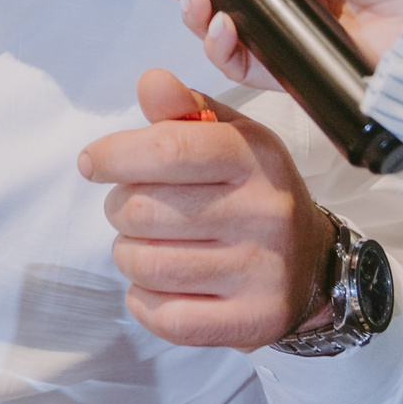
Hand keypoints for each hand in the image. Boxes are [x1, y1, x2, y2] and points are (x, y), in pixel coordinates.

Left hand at [80, 69, 336, 348]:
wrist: (311, 266)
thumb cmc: (251, 193)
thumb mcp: (228, 139)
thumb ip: (182, 110)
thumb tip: (151, 82)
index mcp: (255, 158)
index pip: (167, 148)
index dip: (113, 155)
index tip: (91, 163)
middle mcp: (264, 212)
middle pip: (142, 210)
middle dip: (119, 209)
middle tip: (135, 210)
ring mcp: (261, 271)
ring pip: (145, 265)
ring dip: (128, 255)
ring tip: (148, 245)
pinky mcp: (252, 321)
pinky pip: (164, 316)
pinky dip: (144, 301)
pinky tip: (160, 285)